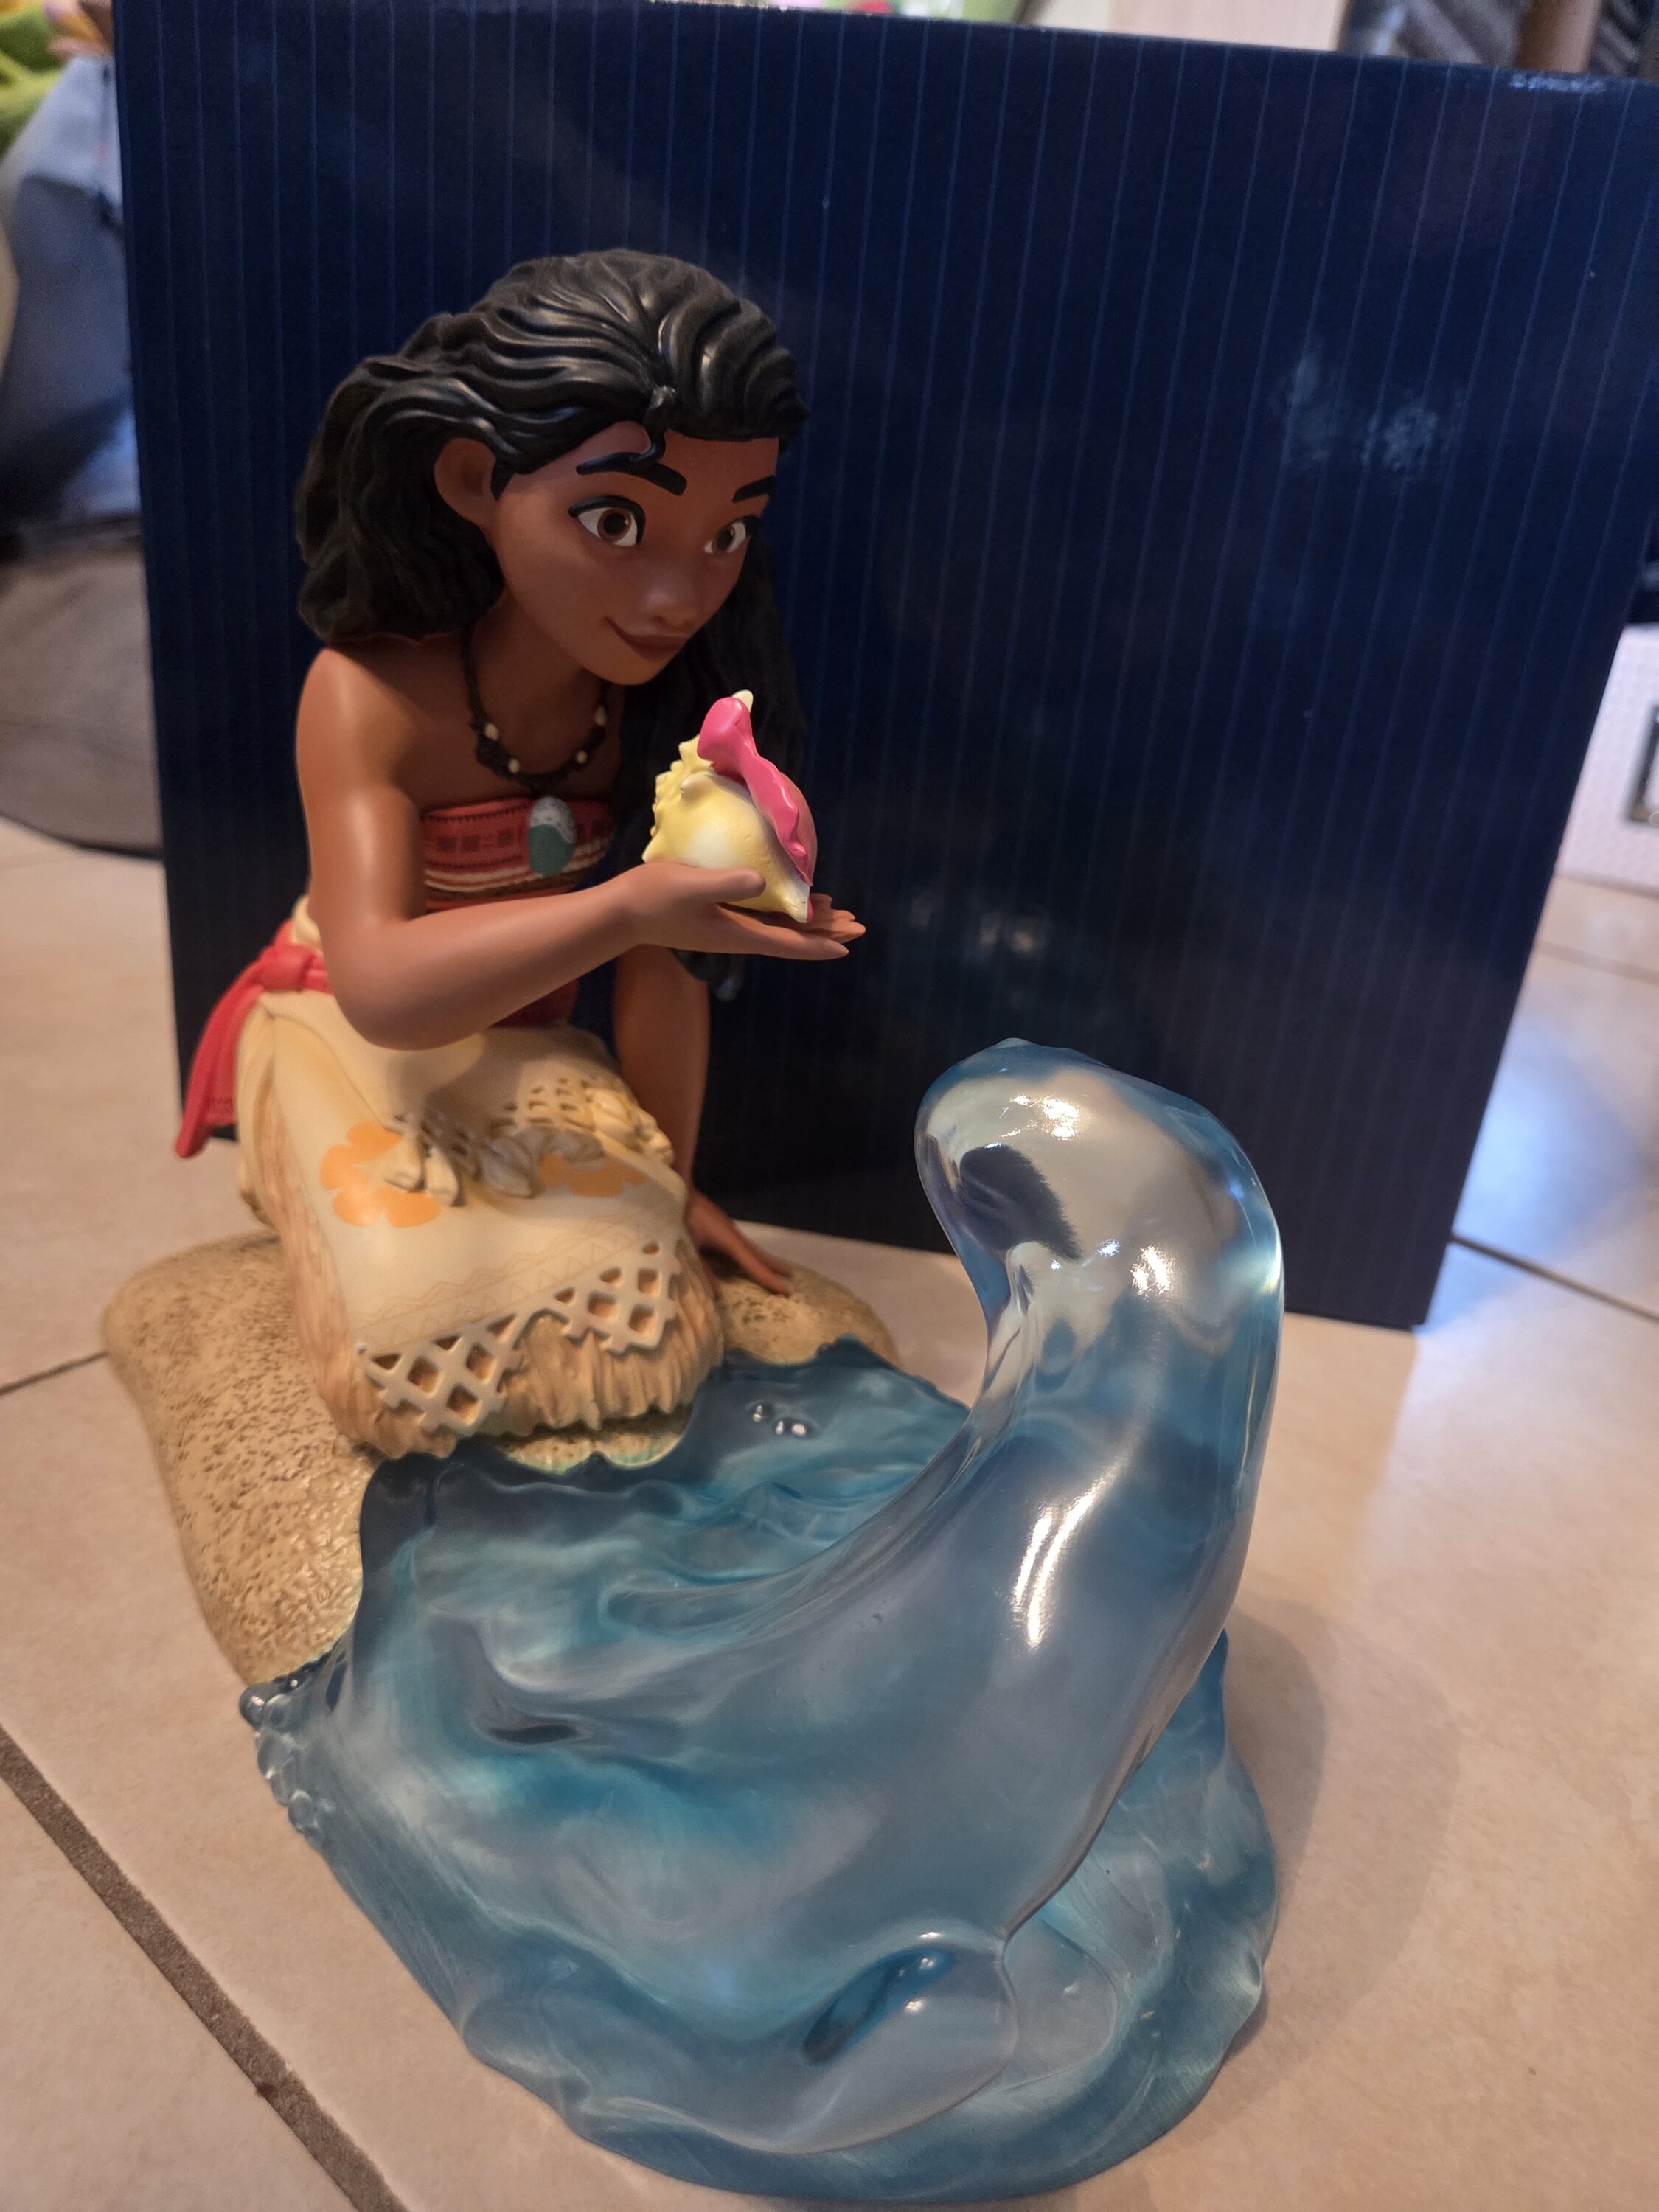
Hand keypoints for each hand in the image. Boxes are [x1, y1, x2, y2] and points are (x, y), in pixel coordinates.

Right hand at [622, 865, 864, 960]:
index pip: (790, 944)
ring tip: (837, 913)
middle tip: (858, 924)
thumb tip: (761, 881)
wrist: (622, 912)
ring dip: (809, 923)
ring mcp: (729, 927)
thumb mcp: (691, 885)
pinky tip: (792, 902)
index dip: (821, 944)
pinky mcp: (719, 917)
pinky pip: (763, 918)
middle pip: (792, 938)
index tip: (849, 944)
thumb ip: (727, 882)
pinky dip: (785, 913)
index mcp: (739, 933)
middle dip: (825, 932)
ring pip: (780, 928)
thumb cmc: (654, 898)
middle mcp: (740, 935)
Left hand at [684, 1189, 793, 1293]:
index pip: (754, 1264)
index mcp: (729, 1241)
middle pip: (759, 1253)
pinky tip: (745, 1255)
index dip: (770, 1279)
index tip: (787, 1290)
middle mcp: (734, 1235)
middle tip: (791, 1276)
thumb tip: (717, 1291)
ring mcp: (728, 1228)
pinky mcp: (721, 1225)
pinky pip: (741, 1243)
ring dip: (763, 1258)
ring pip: (751, 1247)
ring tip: (775, 1267)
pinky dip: (749, 1252)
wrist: (678, 1190)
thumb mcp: (689, 1246)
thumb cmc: (681, 1218)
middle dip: (774, 1265)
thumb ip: (702, 1269)